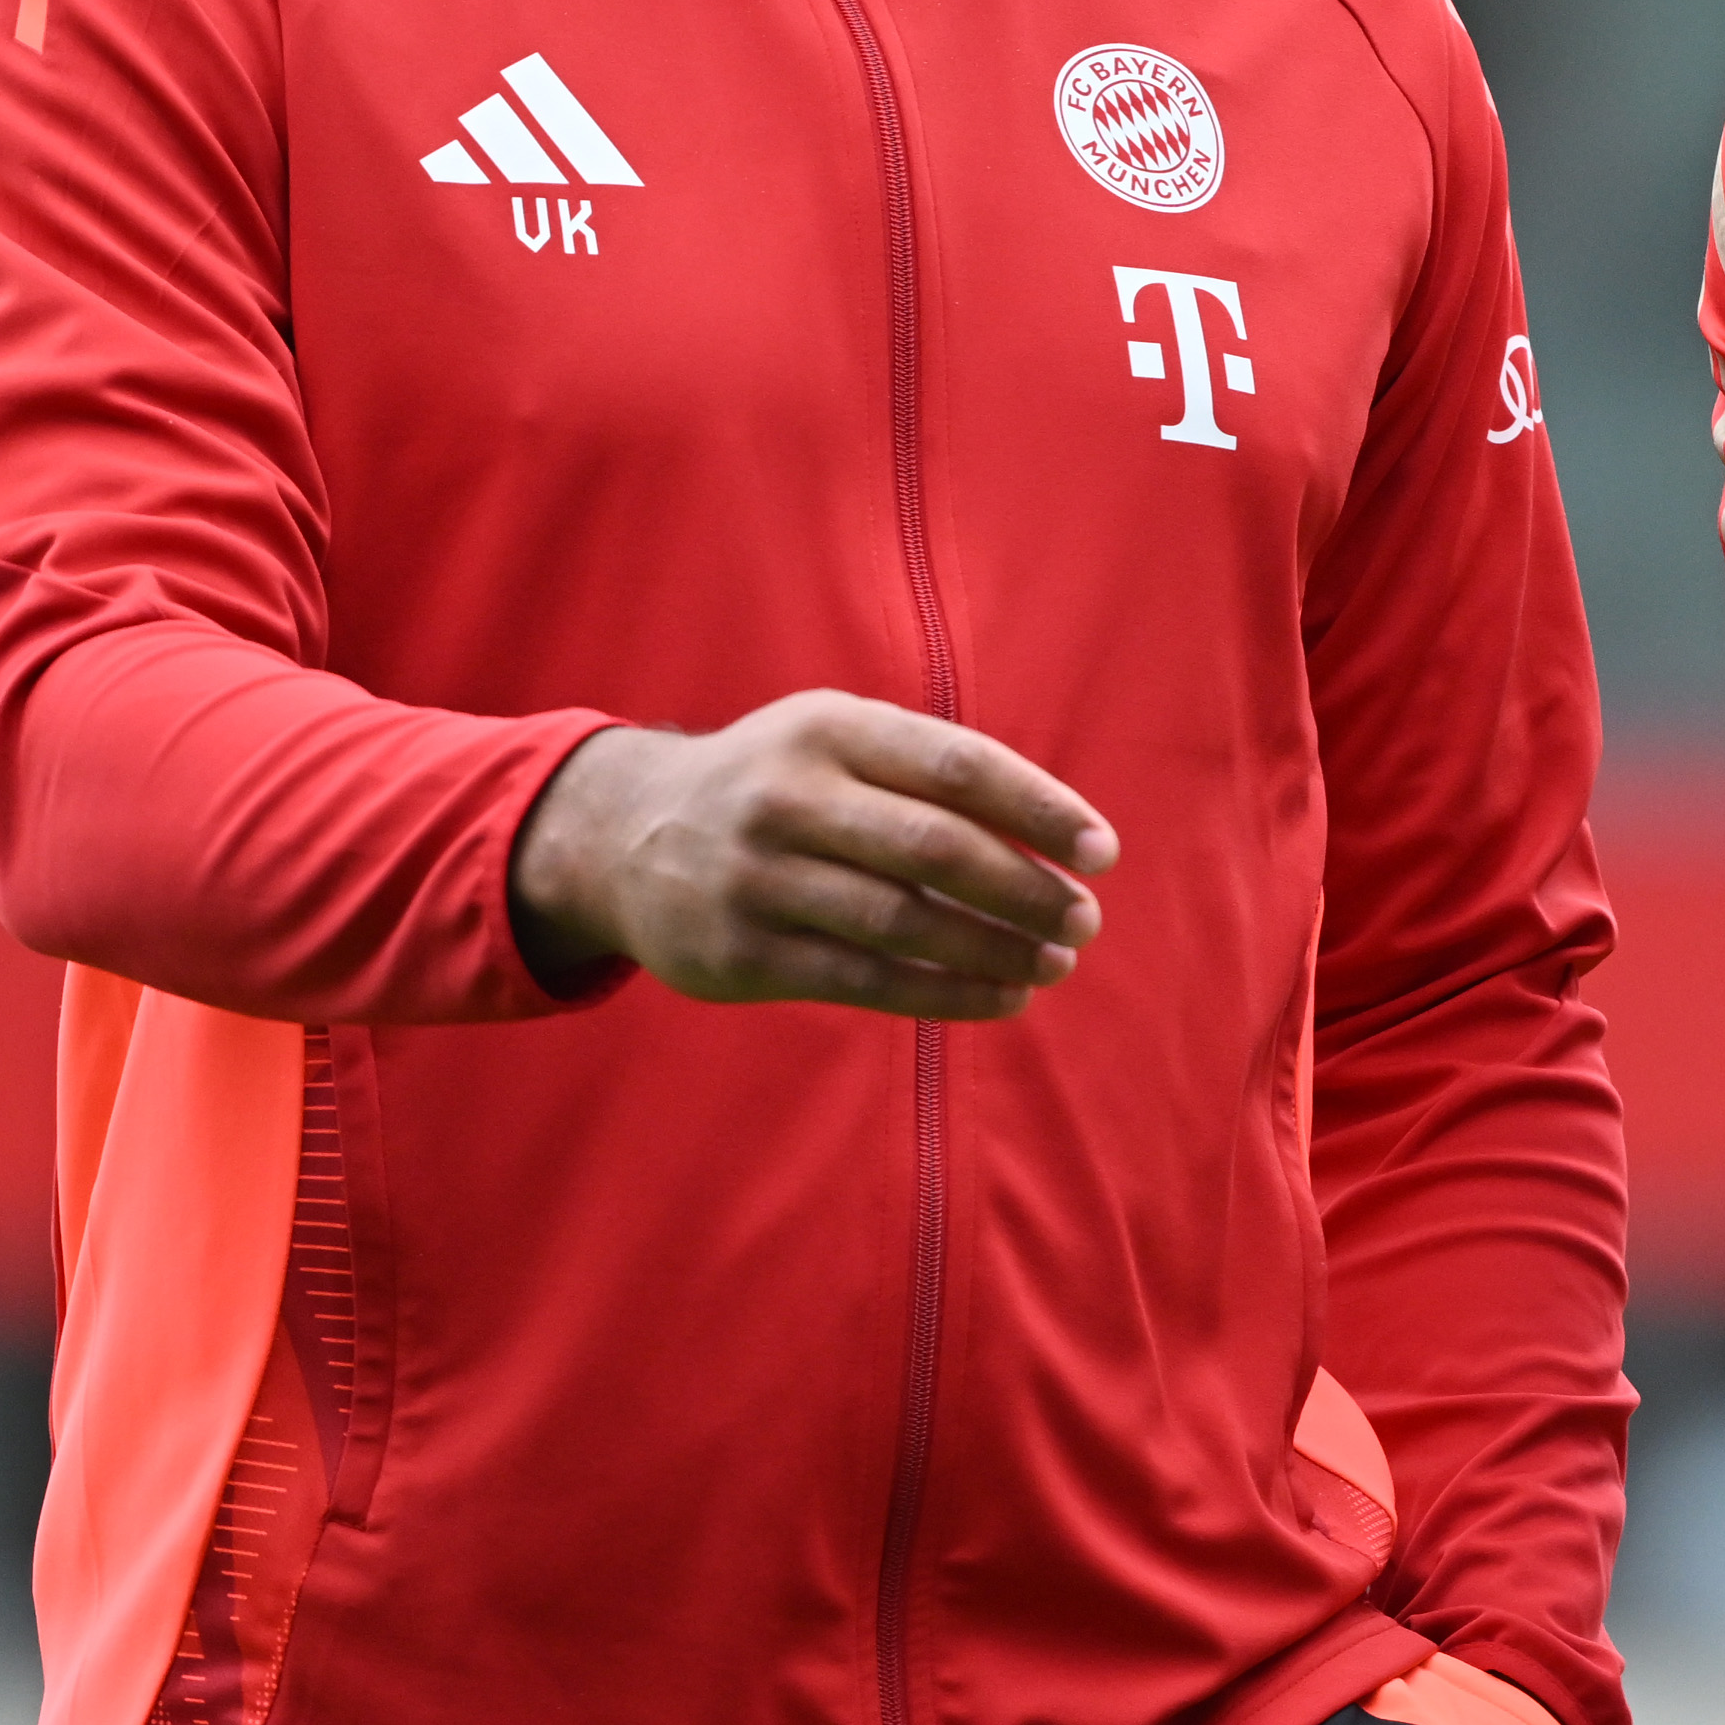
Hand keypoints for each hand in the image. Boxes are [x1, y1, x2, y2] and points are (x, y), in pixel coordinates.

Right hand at [511, 691, 1117, 1021]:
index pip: (957, 766)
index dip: (1040, 810)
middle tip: (1085, 919)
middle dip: (1025, 889)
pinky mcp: (741, 952)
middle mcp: (788, 797)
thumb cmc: (778, 784)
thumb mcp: (837, 742)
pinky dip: (946, 993)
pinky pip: (865, 981)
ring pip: (904, 923)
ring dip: (996, 950)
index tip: (1102, 853)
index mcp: (829, 728)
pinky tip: (1002, 996)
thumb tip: (1057, 841)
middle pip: (936, 848)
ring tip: (1056, 963)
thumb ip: (930, 774)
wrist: (622, 835)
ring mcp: (757, 877)